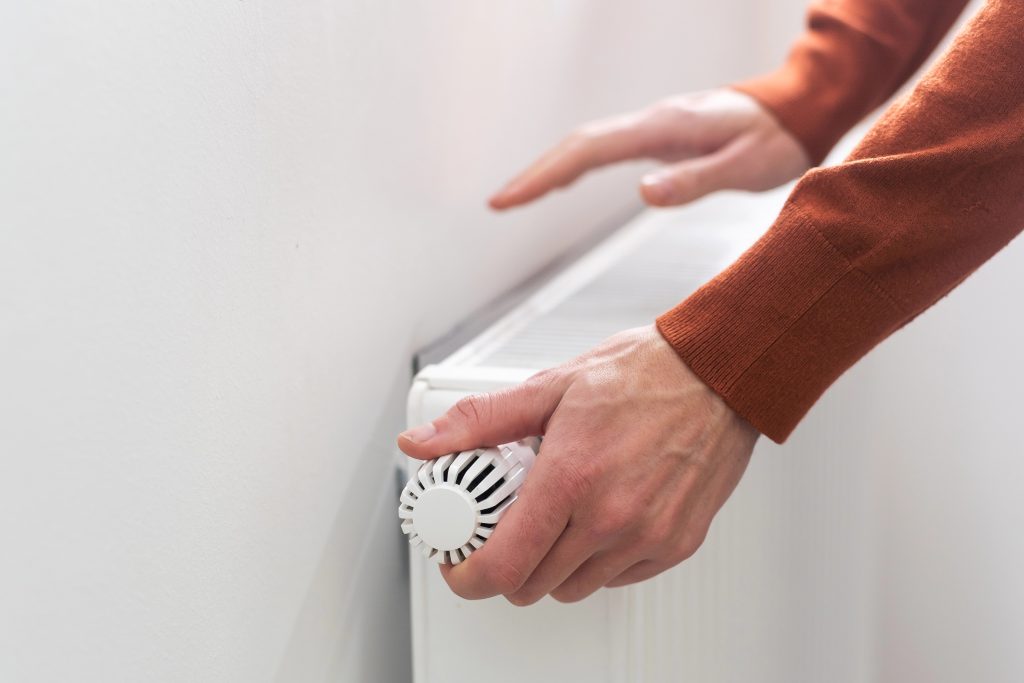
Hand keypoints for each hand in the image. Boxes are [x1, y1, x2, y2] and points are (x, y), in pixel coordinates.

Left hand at [397, 325, 758, 604]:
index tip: (460, 564)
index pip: (502, 566)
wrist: (717, 375)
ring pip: (573, 588)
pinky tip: (597, 517)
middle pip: (532, 585)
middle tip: (505, 528)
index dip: (467, 577)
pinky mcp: (676, 545)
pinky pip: (618, 578)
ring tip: (555, 516)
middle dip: (506, 565)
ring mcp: (646, 537)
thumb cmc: (642, 375)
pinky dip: (597, 560)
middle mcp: (610, 517)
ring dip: (552, 565)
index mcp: (570, 478)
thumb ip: (478, 422)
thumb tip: (421, 444)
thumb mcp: (549, 388)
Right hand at [489, 89, 809, 209]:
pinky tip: (564, 180)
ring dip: (549, 168)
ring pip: (587, 143)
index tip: (507, 200)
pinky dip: (575, 164)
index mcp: (664, 128)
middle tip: (497, 203)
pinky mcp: (660, 134)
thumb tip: (641, 194)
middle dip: (534, 174)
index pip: (589, 151)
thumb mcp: (746, 166)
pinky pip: (605, 147)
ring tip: (517, 197)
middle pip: (576, 144)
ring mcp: (653, 125)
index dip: (544, 176)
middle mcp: (651, 121)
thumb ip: (695, 181)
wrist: (798, 107)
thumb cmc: (777, 139)